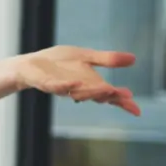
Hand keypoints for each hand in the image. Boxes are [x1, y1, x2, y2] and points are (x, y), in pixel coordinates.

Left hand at [16, 46, 139, 115]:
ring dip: (92, 92)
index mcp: (89, 83)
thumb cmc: (57, 63)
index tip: (135, 109)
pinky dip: (66, 86)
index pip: (109, 94)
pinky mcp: (46, 83)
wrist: (30, 65)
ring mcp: (62, 87)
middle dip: (110, 96)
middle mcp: (78, 89)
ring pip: (79, 92)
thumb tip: (134, 59)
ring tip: (107, 89)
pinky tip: (74, 84)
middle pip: (96, 95)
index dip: (122, 101)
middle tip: (124, 97)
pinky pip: (57, 86)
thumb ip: (107, 59)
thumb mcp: (86, 57)